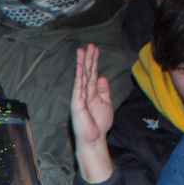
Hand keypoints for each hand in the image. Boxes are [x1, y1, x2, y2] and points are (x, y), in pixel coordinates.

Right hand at [71, 44, 115, 183]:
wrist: (93, 139)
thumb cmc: (99, 124)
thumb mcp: (106, 103)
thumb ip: (104, 91)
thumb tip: (103, 77)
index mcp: (92, 93)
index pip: (93, 74)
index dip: (94, 62)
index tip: (95, 49)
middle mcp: (85, 93)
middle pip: (87, 72)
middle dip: (88, 59)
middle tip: (90, 45)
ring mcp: (79, 97)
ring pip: (82, 77)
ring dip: (82, 64)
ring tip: (82, 50)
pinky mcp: (77, 103)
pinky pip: (78, 87)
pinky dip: (79, 76)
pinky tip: (79, 67)